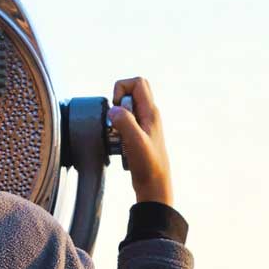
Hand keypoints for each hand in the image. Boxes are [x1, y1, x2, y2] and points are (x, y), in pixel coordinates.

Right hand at [107, 76, 173, 206]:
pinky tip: (119, 145)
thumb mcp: (135, 142)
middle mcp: (149, 115)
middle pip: (132, 91)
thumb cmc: (148, 166)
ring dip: (116, 118)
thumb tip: (113, 109)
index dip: (121, 89)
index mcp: (151, 112)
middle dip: (117, 100)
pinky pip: (125, 123)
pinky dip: (117, 130)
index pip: (137, 82)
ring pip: (126, 108)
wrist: (154, 186)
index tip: (117, 108)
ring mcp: (144, 125)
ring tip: (118, 136)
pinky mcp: (139, 135)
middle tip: (116, 119)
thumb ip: (125, 122)